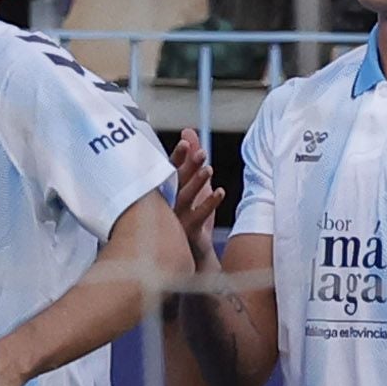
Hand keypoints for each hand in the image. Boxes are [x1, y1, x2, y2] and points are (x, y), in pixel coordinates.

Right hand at [170, 128, 224, 264]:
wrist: (191, 254)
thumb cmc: (189, 213)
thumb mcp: (192, 183)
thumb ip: (190, 158)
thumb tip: (189, 131)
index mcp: (166, 190)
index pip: (169, 170)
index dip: (177, 157)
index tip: (185, 143)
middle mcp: (168, 203)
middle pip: (177, 181)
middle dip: (188, 166)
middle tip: (200, 152)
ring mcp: (176, 218)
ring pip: (185, 198)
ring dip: (197, 183)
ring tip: (208, 169)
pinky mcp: (188, 232)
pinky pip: (198, 217)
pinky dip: (209, 204)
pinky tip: (220, 192)